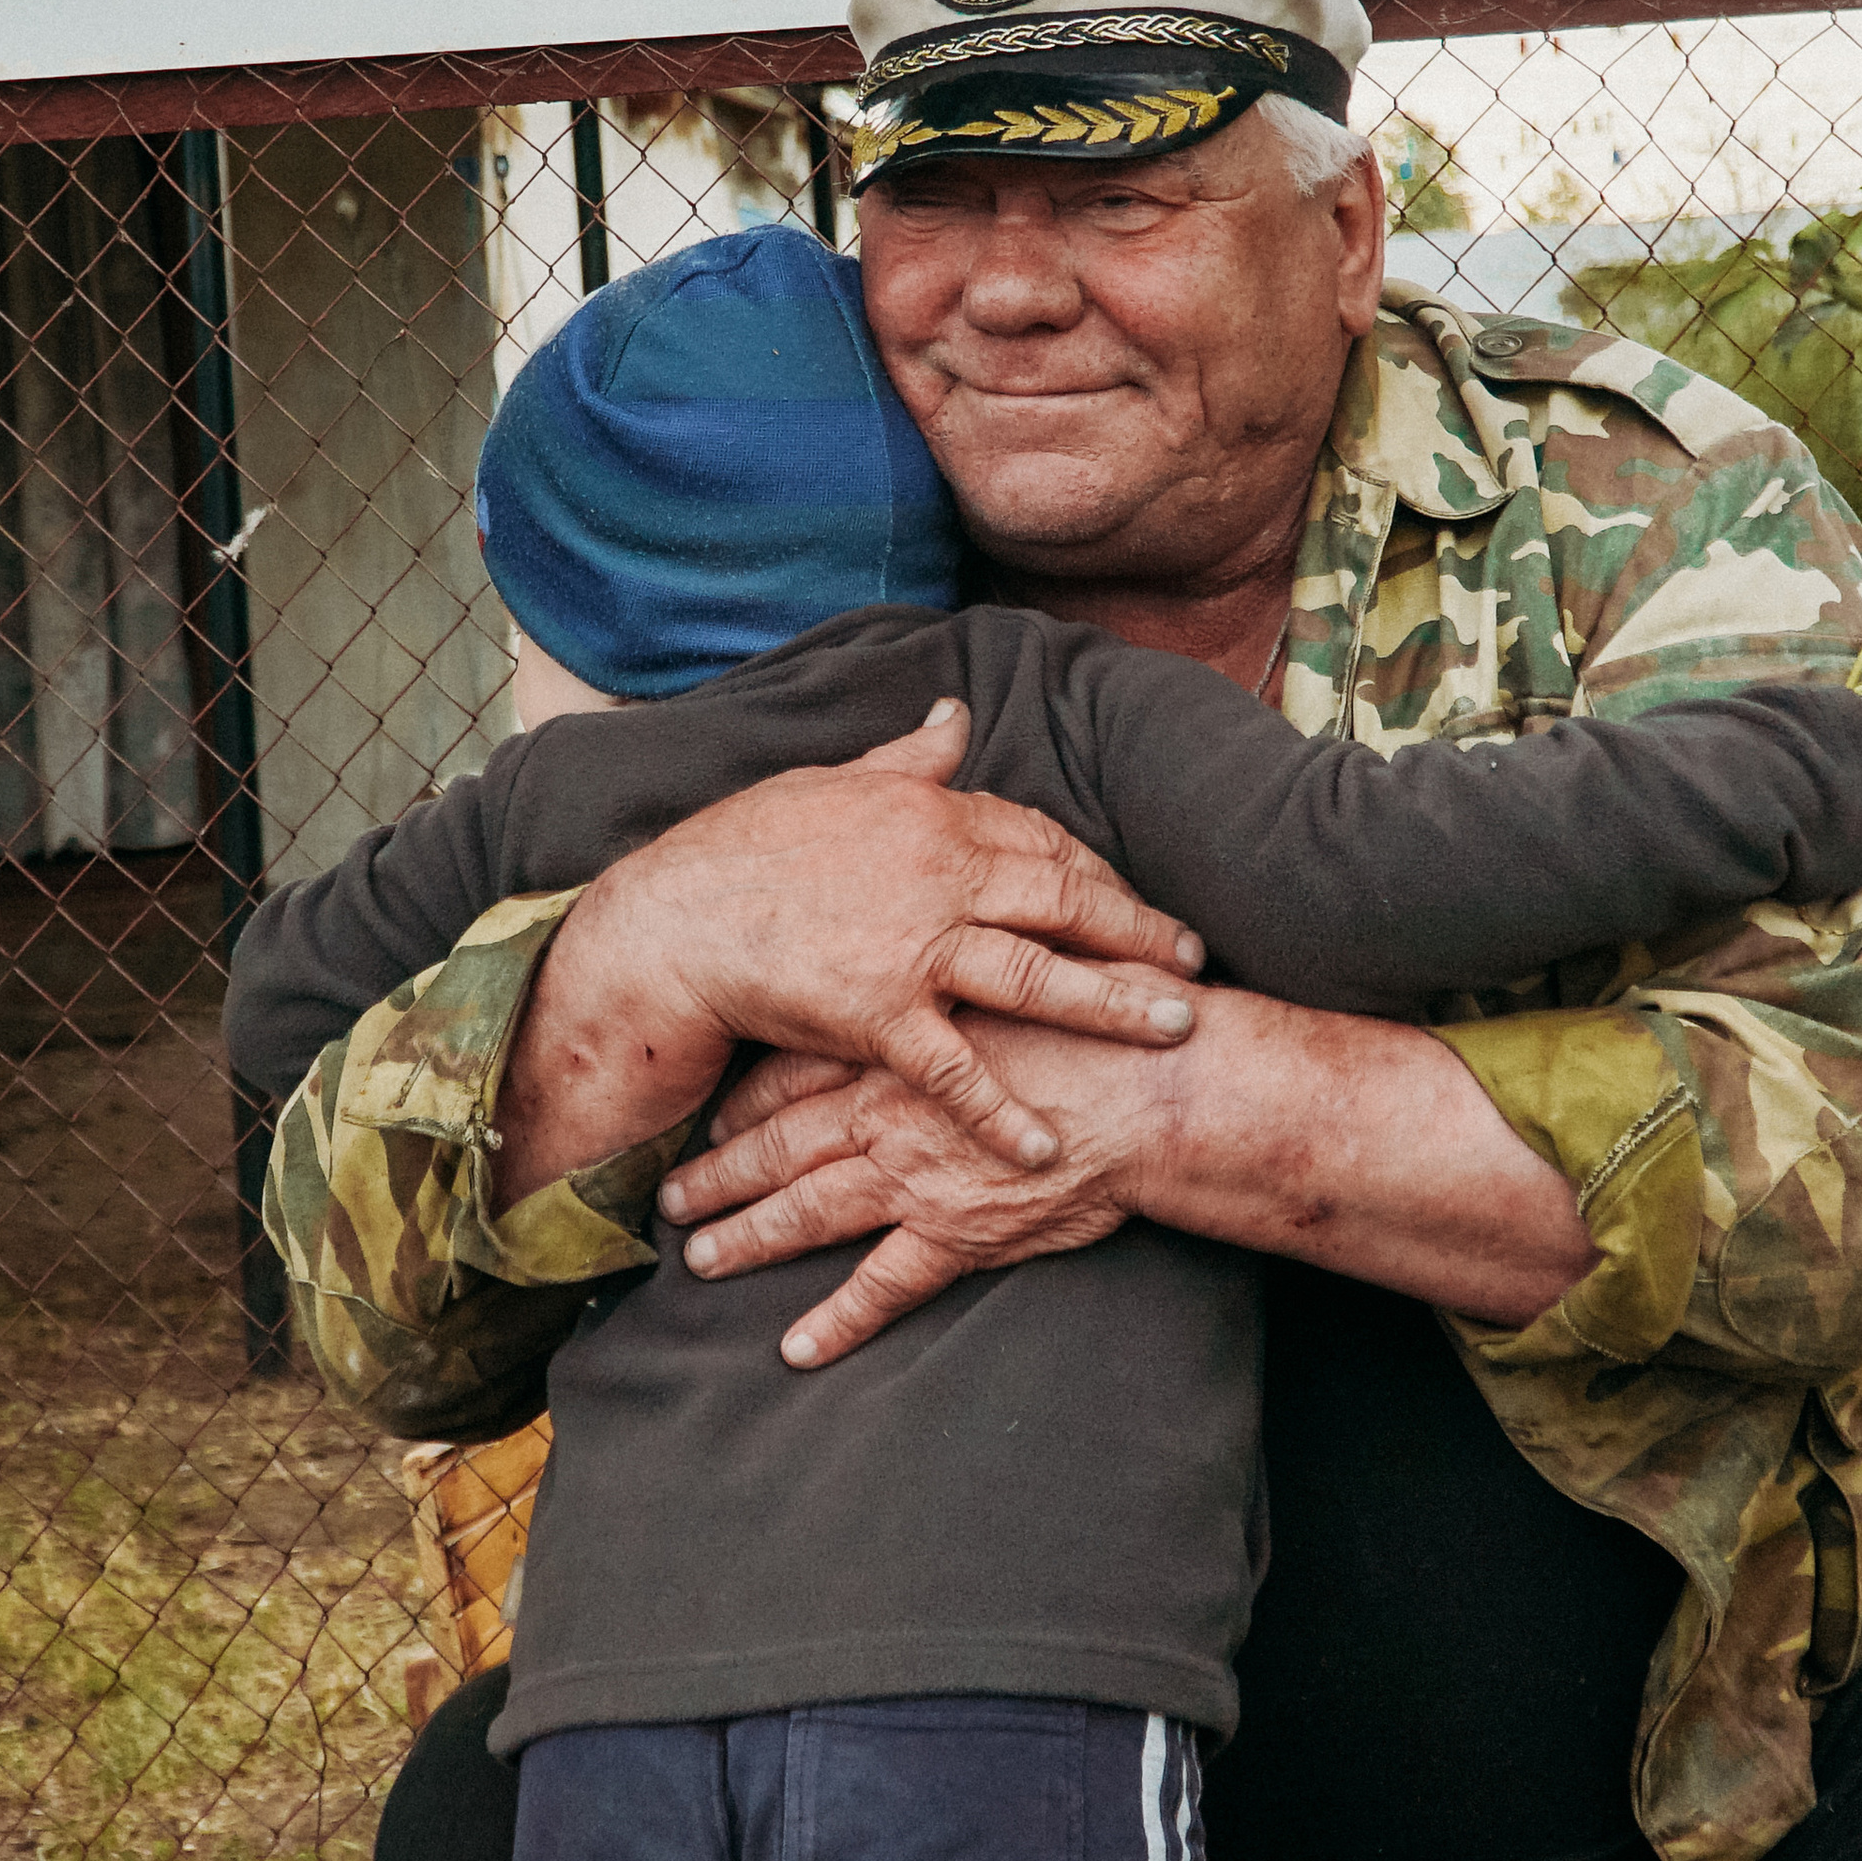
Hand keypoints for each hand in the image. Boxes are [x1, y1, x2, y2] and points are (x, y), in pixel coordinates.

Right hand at [505, 701, 1204, 1183]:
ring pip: (1041, 974)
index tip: (1133, 898)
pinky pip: (960, 1070)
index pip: (1041, 838)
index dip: (1096, 871)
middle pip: (1066, 899)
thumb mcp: (827, 783)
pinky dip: (1005, 1112)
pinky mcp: (881, 1015)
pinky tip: (1049, 1149)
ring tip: (1176, 1026)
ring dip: (1116, 1004)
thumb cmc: (739, 851)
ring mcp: (915, 945)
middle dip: (1138, 930)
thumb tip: (955, 711)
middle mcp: (939, 871)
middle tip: (1192, 957)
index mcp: (931, 812)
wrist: (669, 924)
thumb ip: (905, 756)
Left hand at [663, 1005, 1177, 1366]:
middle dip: (720, 1172)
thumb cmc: (1100, 1020)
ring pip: (808, 1211)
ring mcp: (917, 1173)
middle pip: (781, 1143)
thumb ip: (964, 974)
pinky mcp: (958, 1232)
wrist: (1158, 1082)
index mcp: (899, 1040)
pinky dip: (838, 1321)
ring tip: (702, 1261)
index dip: (748, 1097)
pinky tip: (797, 1349)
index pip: (797, 1069)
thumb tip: (941, 960)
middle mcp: (890, 1108)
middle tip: (671, 1196)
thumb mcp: (1014, 968)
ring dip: (749, 1239)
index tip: (712, 1112)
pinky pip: (883, 1286)